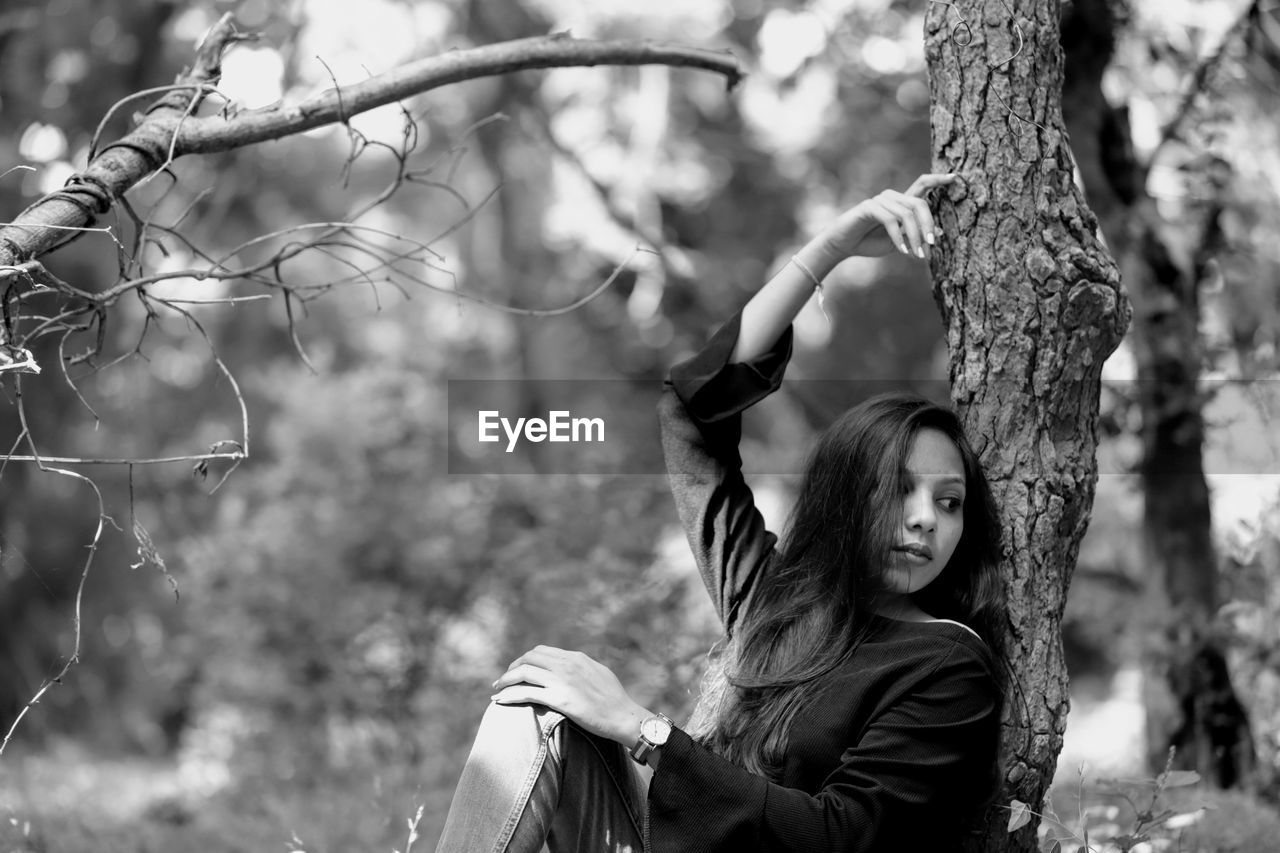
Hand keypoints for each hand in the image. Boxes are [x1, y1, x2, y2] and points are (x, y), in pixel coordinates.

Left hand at [492, 645, 648, 745]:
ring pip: (524, 672)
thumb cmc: (615, 700)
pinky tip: (500, 701)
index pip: (542, 651)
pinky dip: (510, 695)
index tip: (518, 670)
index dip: (526, 659)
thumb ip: (582, 668)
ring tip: (497, 689)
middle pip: (529, 657)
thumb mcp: (599, 674)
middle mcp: (567, 664)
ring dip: (506, 680)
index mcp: (576, 657)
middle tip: (504, 680)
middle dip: (513, 667)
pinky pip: (527, 693)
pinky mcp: (560, 699)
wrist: (624, 716)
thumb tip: (571, 668)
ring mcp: (563, 681)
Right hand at [817, 173, 959, 261]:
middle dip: (928, 224)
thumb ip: (916, 236)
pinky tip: (902, 250)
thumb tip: (940, 234)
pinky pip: (890, 220)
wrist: (842, 245)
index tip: (955, 177)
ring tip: (917, 254)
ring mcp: (880, 200)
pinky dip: (898, 237)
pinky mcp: (868, 207)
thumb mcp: (899, 242)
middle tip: (932, 244)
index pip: (922, 184)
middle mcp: (892, 197)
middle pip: (919, 202)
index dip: (938, 179)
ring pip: (907, 214)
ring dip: (915, 236)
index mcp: (901, 202)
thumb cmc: (869, 242)